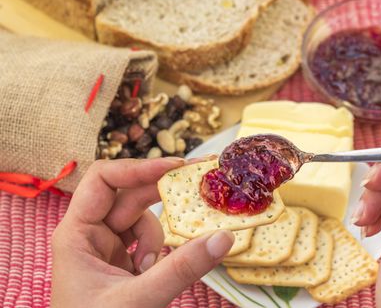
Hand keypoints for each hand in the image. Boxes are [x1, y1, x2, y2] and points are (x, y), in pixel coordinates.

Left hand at [51, 158, 233, 307]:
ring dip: (159, 238)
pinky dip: (161, 252)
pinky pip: (150, 241)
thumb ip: (180, 270)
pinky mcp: (124, 263)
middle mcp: (91, 234)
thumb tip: (222, 237)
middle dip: (163, 193)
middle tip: (201, 181)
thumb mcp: (137, 300)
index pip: (103, 180)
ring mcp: (109, 249)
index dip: (139, 167)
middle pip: (131, 196)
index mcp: (76, 233)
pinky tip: (155, 273)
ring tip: (153, 269)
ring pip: (144, 220)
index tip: (176, 167)